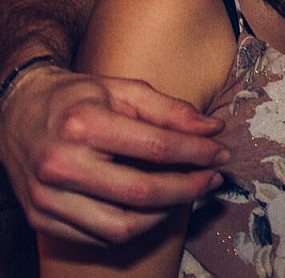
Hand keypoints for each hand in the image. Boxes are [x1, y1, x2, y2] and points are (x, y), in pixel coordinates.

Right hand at [2, 65, 226, 244]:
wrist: (17, 112)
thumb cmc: (77, 98)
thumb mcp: (124, 90)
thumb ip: (171, 110)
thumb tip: (213, 130)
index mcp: (82, 124)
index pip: (157, 147)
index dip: (198, 153)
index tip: (221, 153)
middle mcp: (60, 164)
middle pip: (142, 193)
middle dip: (189, 188)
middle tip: (214, 177)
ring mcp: (46, 197)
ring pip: (122, 226)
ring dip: (166, 213)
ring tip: (187, 192)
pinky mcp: (40, 218)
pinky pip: (99, 237)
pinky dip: (134, 226)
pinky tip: (154, 206)